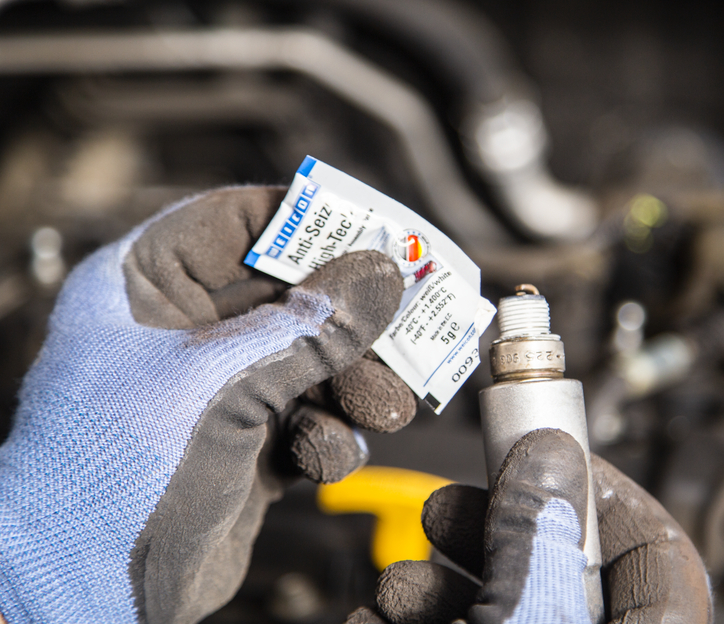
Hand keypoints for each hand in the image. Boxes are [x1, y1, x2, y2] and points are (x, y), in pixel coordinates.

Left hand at [0, 188, 414, 622]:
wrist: (87, 586)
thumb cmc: (118, 467)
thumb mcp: (224, 380)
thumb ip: (313, 326)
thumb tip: (384, 272)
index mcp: (145, 285)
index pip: (234, 220)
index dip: (306, 221)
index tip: (375, 229)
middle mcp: (181, 330)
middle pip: (289, 295)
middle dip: (349, 323)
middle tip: (408, 328)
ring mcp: (214, 388)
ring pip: (308, 361)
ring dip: (352, 384)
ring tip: (383, 408)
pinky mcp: (243, 443)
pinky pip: (305, 420)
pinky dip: (325, 438)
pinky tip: (319, 459)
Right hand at [351, 428, 711, 623]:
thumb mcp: (520, 621)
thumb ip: (533, 535)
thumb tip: (547, 454)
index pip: (660, 550)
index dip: (601, 486)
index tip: (542, 446)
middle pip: (566, 569)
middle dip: (493, 532)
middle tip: (446, 509)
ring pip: (506, 605)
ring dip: (435, 585)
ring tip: (398, 591)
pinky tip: (378, 620)